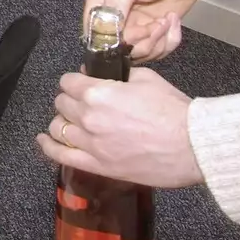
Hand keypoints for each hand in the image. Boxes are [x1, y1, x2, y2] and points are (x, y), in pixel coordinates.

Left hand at [38, 69, 202, 188]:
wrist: (195, 146)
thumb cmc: (175, 112)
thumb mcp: (146, 79)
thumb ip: (118, 75)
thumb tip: (100, 74)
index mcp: (98, 93)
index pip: (68, 81)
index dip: (76, 81)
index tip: (82, 84)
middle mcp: (89, 117)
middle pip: (61, 103)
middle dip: (71, 100)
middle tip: (83, 103)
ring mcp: (92, 144)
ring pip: (59, 128)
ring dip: (63, 122)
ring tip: (72, 122)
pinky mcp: (99, 166)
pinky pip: (62, 156)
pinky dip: (48, 146)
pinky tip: (44, 140)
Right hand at [85, 0, 230, 61]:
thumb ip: (116, 4)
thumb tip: (103, 31)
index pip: (94, 31)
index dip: (112, 40)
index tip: (135, 33)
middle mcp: (114, 15)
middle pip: (118, 47)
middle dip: (142, 41)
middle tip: (157, 24)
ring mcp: (135, 24)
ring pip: (138, 52)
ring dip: (158, 42)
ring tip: (167, 21)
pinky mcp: (154, 30)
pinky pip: (156, 50)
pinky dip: (169, 41)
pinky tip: (173, 22)